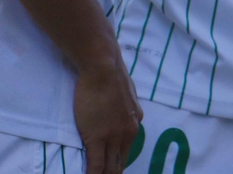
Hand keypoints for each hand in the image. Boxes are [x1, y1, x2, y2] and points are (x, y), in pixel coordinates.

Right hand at [73, 56, 141, 173]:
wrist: (103, 68)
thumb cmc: (111, 76)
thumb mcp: (127, 95)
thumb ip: (125, 108)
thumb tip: (122, 110)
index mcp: (135, 122)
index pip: (126, 151)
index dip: (117, 164)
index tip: (111, 171)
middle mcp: (129, 132)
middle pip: (120, 162)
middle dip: (112, 173)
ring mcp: (114, 136)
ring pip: (110, 167)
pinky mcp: (98, 138)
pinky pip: (97, 165)